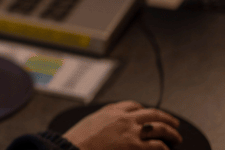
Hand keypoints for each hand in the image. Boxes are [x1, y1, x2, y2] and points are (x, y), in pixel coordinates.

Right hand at [62, 101, 182, 149]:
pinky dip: (164, 147)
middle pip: (152, 114)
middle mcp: (124, 118)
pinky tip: (166, 149)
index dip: (144, 110)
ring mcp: (131, 132)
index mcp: (111, 110)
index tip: (147, 114)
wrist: (73, 149)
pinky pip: (157, 145)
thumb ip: (103, 120)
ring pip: (159, 127)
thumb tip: (110, 126)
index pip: (134, 105)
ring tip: (176, 138)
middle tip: (173, 123)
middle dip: (166, 118)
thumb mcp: (90, 122)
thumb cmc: (78, 140)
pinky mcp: (135, 146)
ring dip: (171, 132)